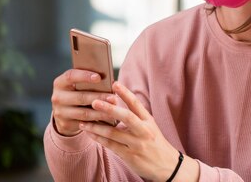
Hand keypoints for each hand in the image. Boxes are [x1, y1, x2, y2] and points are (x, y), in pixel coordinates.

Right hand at [50, 69, 118, 135]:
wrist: (63, 112)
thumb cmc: (76, 92)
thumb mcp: (76, 85)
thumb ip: (87, 81)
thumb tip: (108, 80)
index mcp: (60, 83)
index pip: (71, 76)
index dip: (84, 76)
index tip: (99, 77)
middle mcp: (57, 97)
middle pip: (80, 97)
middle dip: (99, 97)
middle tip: (114, 98)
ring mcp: (60, 112)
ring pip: (84, 113)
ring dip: (101, 112)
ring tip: (114, 110)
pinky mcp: (66, 124)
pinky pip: (85, 124)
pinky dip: (98, 122)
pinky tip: (108, 119)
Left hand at [79, 81, 197, 180]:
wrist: (168, 166)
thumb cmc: (155, 143)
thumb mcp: (150, 126)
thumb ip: (136, 115)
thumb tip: (116, 102)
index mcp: (148, 121)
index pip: (136, 104)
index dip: (125, 93)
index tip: (114, 83)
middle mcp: (143, 131)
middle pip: (126, 117)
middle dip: (109, 109)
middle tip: (94, 102)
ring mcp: (137, 144)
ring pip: (113, 133)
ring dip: (96, 126)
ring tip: (83, 120)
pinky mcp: (130, 156)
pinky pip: (111, 145)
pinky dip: (98, 138)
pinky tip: (89, 133)